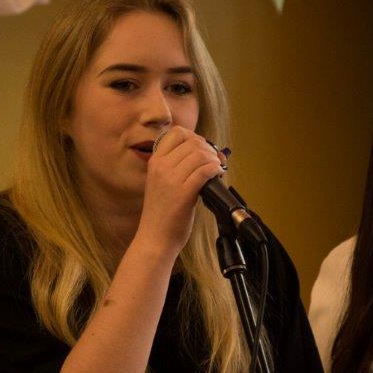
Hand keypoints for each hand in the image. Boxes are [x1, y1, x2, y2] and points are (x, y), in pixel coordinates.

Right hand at [135, 126, 227, 257]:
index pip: (177, 133)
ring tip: (218, 167)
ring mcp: (171, 179)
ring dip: (214, 158)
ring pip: (200, 154)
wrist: (155, 239)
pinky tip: (218, 174)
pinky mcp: (183, 193)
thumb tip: (203, 152)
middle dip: (209, 148)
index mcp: (155, 162)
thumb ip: (176, 167)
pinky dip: (215, 169)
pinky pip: (205, 171)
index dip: (195, 137)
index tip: (203, 148)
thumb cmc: (161, 214)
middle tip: (216, 159)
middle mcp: (161, 167)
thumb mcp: (161, 183)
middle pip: (192, 142)